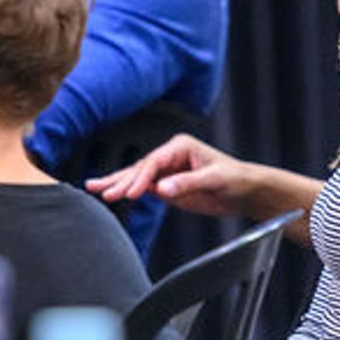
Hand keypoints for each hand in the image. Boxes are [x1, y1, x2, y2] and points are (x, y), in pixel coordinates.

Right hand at [86, 134, 253, 217]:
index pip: (154, 162)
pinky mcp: (166, 186)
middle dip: (120, 180)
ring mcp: (166, 171)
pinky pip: (142, 188)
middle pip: (139, 168)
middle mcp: (170, 156)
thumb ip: (187, 183)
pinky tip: (110, 193)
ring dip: (116, 183)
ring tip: (94, 188)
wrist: (245, 190)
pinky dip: (126, 191)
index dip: (140, 178)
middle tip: (102, 191)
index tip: (130, 193)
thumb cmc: (235, 178)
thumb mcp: (214, 180)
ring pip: (136, 177)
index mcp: (180, 147)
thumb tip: (162, 189)